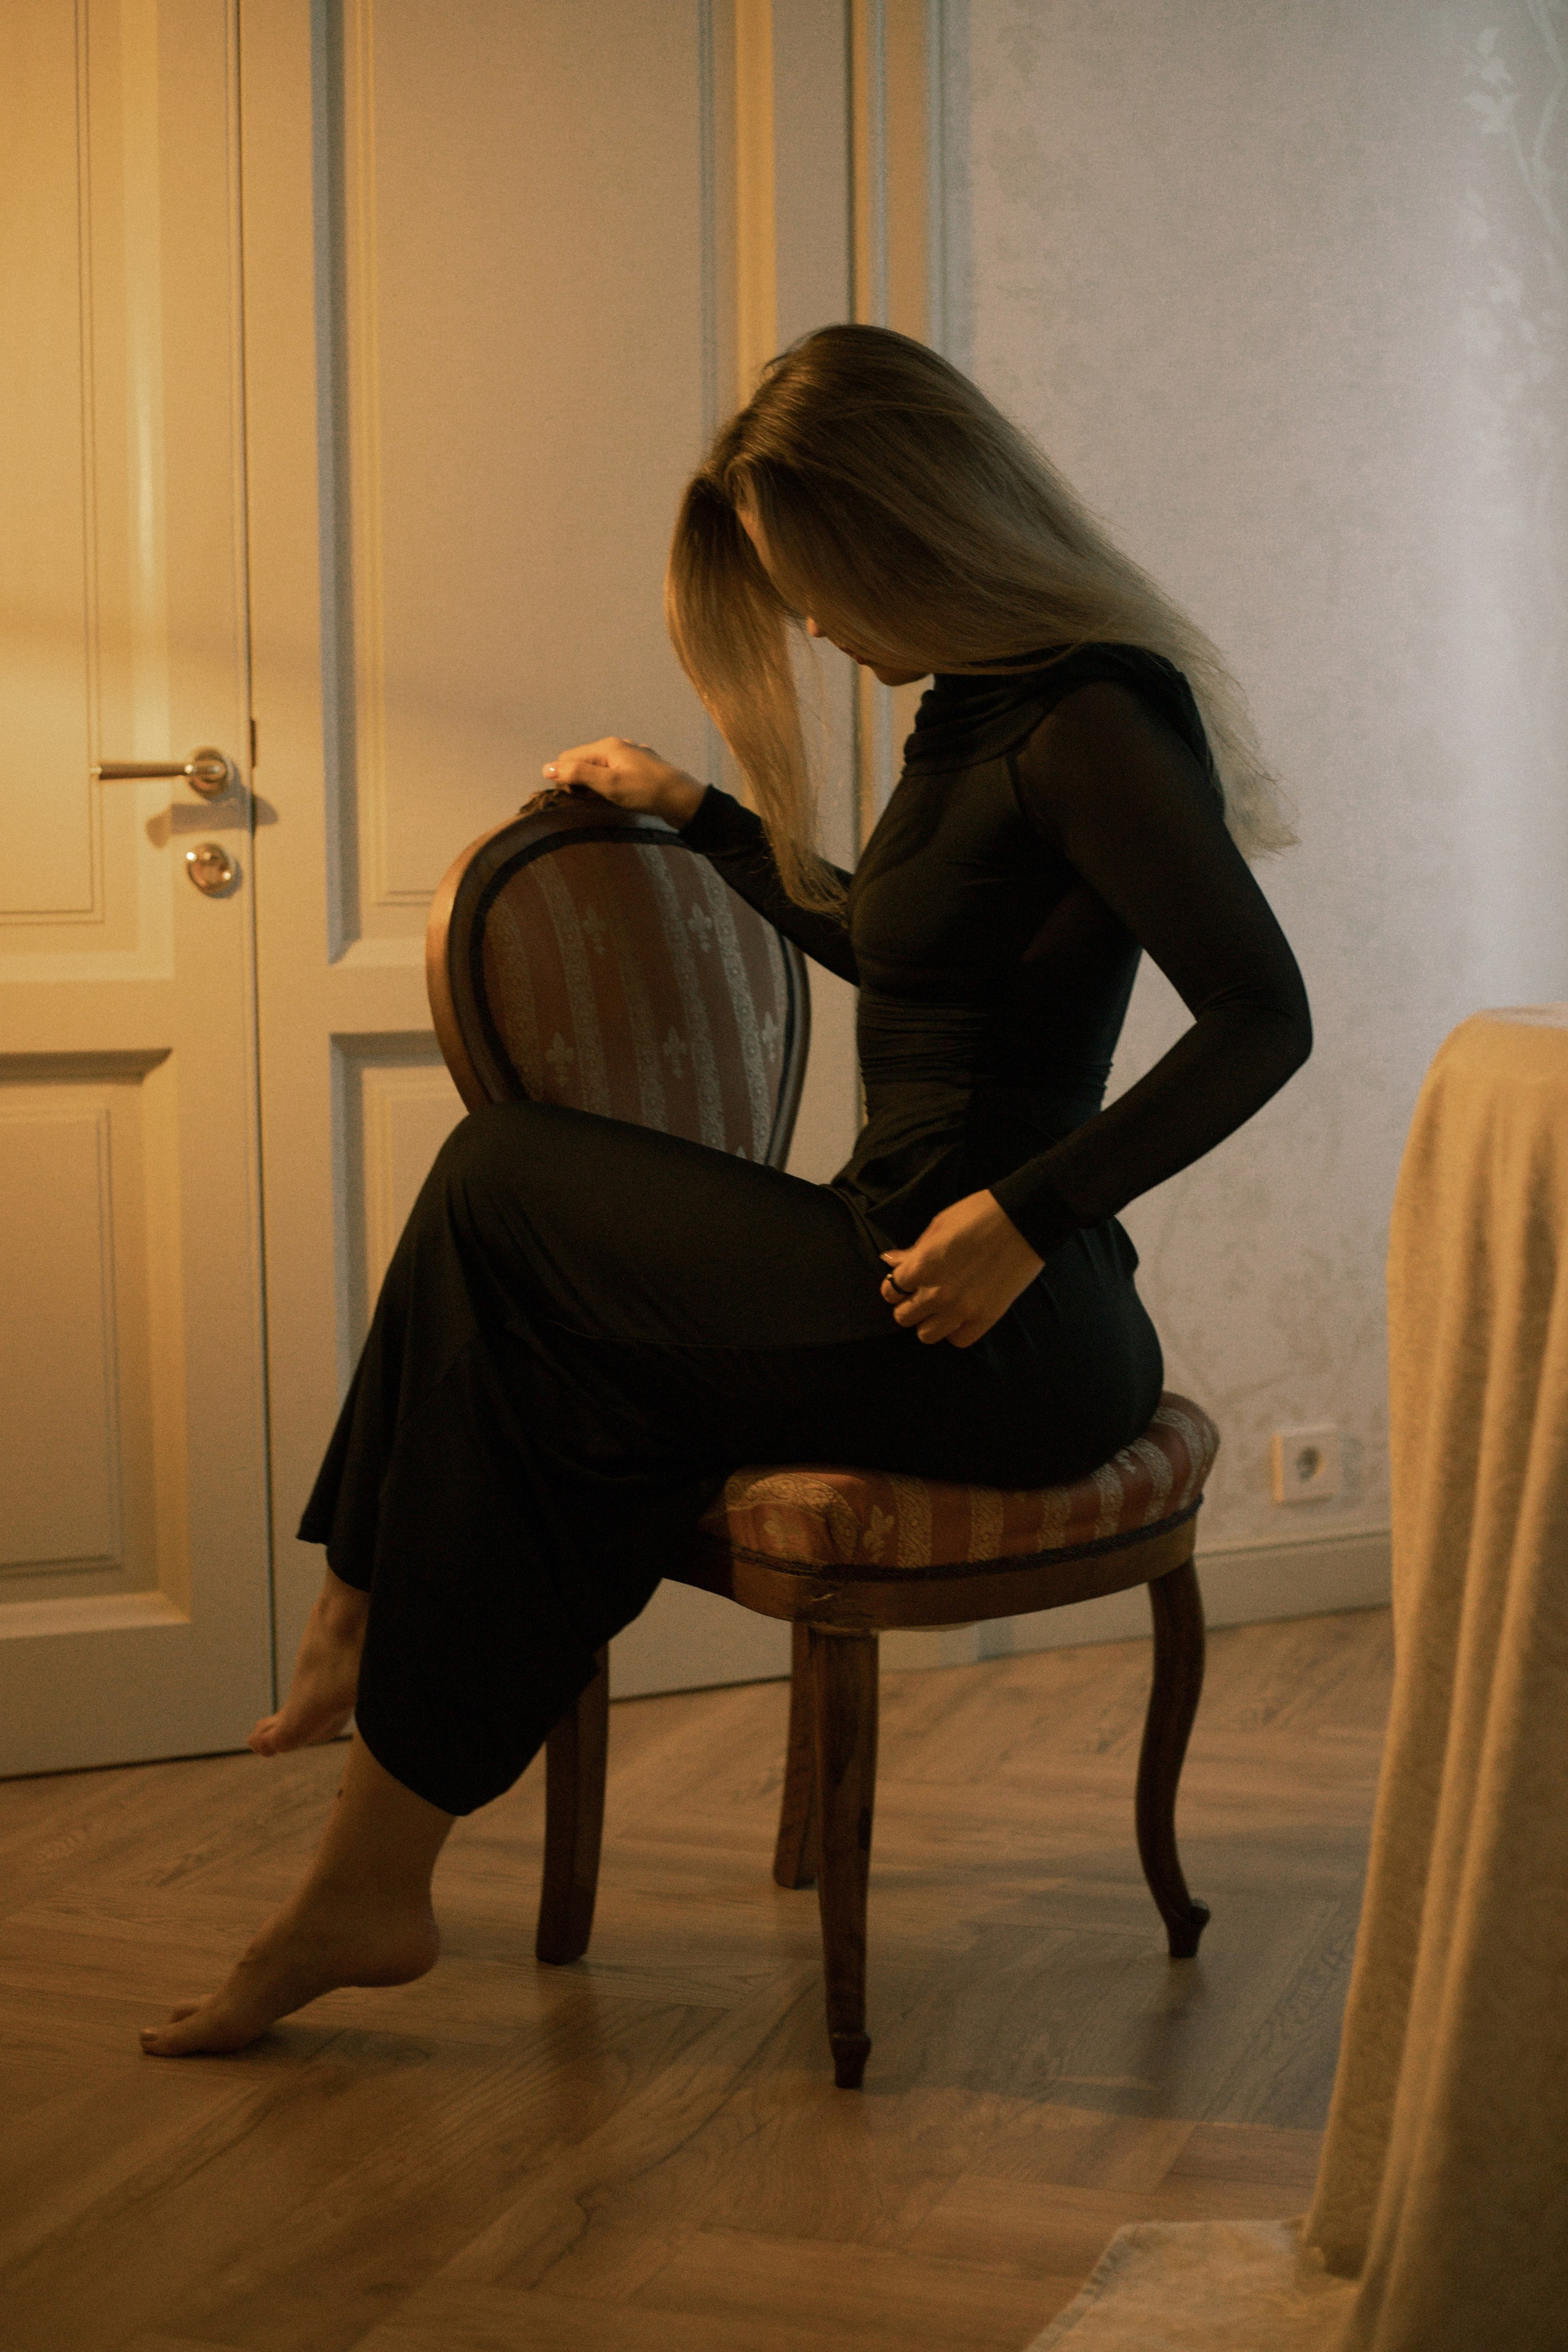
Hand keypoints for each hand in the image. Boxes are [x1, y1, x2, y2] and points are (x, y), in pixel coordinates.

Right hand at [542, 737, 704, 827]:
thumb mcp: (608, 784)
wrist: (684, 799)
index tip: (578, 798)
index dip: (565, 779)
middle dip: (580, 781)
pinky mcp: (640, 768)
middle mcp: (617, 746)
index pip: (568, 758)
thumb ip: (578, 774)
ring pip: (599, 768)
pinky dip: (610, 785)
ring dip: (596, 785)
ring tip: (609, 800)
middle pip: (583, 761)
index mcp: (607, 746)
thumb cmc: (646, 792)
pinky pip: (614, 773)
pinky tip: (623, 796)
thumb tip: (547, 768)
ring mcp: (630, 755)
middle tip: (594, 800)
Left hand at [880, 1190, 1043, 1347]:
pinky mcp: (986, 1317)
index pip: (891, 1290)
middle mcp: (938, 1293)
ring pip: (927, 1335)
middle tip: (920, 1295)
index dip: (895, 1286)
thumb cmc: (980, 1214)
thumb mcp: (939, 1225)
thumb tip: (890, 1260)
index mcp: (923, 1266)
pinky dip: (955, 1331)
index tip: (904, 1282)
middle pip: (904, 1317)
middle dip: (908, 1305)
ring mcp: (962, 1309)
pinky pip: (959, 1340)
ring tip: (939, 1309)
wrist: (1024, 1220)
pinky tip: (959, 1316)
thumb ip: (914, 1249)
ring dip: (929, 1322)